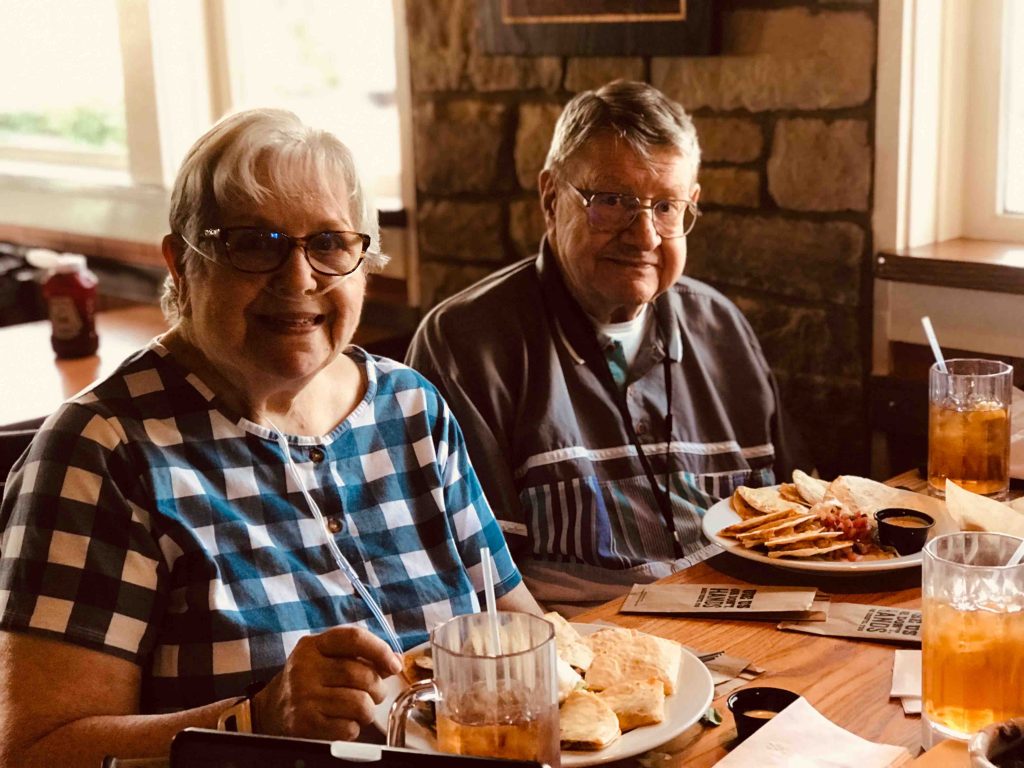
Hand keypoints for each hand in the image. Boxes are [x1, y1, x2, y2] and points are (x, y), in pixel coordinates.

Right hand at [252, 626, 402, 739]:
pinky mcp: (304, 724)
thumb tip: (395, 660)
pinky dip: (353, 728)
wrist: (270, 711)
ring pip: (359, 704)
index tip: (394, 665)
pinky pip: (348, 728)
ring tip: (359, 709)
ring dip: (367, 710)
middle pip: (361, 674)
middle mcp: (305, 668)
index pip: (354, 638)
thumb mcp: (328, 658)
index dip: (380, 650)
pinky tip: (342, 722)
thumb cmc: (309, 681)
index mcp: (313, 645)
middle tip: (374, 693)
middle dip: (377, 687)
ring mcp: (303, 697)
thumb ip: (360, 656)